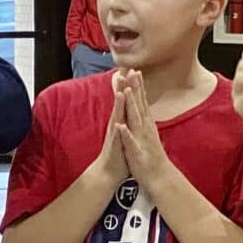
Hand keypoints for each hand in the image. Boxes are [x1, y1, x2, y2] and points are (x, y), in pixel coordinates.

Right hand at [88, 71, 129, 187]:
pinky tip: (119, 104)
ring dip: (119, 96)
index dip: (131, 88)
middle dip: (124, 85)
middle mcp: (117, 123)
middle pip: (121, 101)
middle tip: (126, 68)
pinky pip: (117, 124)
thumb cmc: (120, 157)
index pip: (128, 102)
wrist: (108, 173)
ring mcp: (115, 131)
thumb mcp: (126, 139)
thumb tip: (129, 117)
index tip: (134, 73)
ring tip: (121, 81)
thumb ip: (127, 126)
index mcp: (124, 122)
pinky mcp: (114, 139)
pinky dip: (118, 113)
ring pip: (118, 110)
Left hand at [114, 70, 171, 185]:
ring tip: (126, 91)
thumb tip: (143, 110)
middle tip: (133, 71)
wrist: (159, 178)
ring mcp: (141, 140)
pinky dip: (125, 134)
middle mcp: (145, 129)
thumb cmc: (151, 157)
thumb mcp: (147, 136)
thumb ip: (145, 122)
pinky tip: (120, 126)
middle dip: (136, 89)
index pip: (141, 102)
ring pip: (135, 120)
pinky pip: (130, 143)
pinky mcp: (137, 153)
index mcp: (146, 125)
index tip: (135, 70)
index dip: (138, 87)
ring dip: (131, 106)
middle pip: (139, 106)